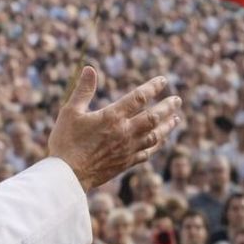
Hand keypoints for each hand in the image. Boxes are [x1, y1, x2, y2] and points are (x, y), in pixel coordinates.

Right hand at [47, 69, 181, 191]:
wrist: (67, 175)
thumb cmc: (66, 141)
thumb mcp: (70, 112)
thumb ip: (83, 90)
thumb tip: (89, 69)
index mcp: (112, 117)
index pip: (139, 97)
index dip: (153, 87)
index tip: (163, 80)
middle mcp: (125, 132)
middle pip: (154, 116)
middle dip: (168, 107)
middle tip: (177, 100)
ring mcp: (128, 149)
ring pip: (155, 135)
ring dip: (167, 126)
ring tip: (176, 119)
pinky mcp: (126, 163)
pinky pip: (147, 153)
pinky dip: (156, 145)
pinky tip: (160, 141)